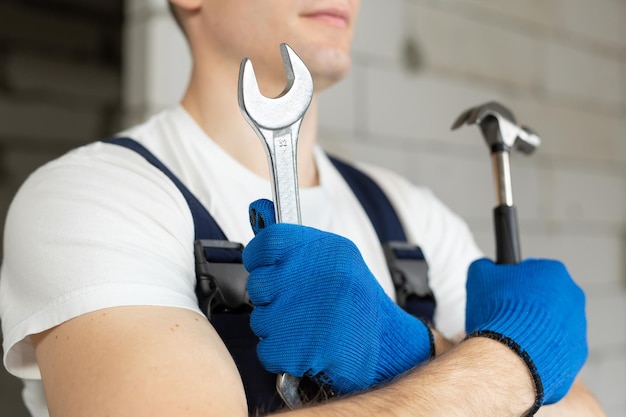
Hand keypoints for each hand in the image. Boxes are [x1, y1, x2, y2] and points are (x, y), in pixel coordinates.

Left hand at [243, 199, 433, 393]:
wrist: (388, 345)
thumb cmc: (357, 301)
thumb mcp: (338, 258)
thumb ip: (297, 242)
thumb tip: (259, 209)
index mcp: (329, 251)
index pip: (269, 241)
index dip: (259, 256)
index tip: (264, 266)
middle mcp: (320, 279)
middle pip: (259, 284)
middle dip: (270, 298)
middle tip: (296, 304)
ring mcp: (310, 316)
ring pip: (261, 320)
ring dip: (277, 328)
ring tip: (307, 327)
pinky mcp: (305, 351)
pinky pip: (268, 351)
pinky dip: (281, 354)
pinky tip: (305, 347)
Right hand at [465, 258, 587, 407]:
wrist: (510, 356)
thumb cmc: (497, 312)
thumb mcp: (479, 275)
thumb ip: (486, 266)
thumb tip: (488, 267)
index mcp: (554, 272)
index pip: (533, 271)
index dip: (513, 282)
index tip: (501, 293)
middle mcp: (573, 297)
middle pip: (546, 298)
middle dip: (527, 306)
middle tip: (504, 316)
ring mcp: (579, 328)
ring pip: (553, 324)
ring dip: (535, 328)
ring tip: (512, 337)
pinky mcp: (577, 355)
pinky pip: (556, 349)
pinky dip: (541, 350)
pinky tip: (523, 352)